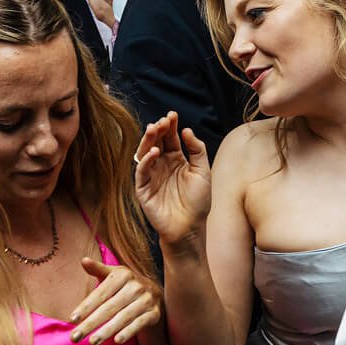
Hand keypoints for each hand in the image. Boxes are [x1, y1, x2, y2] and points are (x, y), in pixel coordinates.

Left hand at [69, 257, 161, 344]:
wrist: (155, 292)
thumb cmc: (126, 284)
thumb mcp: (114, 274)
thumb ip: (98, 269)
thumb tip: (83, 260)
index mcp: (122, 275)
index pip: (100, 294)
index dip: (86, 307)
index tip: (72, 320)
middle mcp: (135, 287)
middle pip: (109, 308)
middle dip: (91, 324)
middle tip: (75, 337)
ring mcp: (146, 300)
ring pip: (123, 317)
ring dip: (107, 331)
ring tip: (92, 342)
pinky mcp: (154, 313)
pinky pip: (139, 324)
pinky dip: (128, 332)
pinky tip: (117, 341)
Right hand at [132, 112, 212, 244]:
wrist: (190, 229)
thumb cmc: (198, 203)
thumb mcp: (203, 172)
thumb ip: (197, 151)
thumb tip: (187, 130)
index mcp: (176, 160)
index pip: (171, 138)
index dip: (170, 126)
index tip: (173, 115)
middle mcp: (162, 165)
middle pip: (157, 141)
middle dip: (158, 129)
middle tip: (163, 121)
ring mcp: (151, 176)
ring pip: (145, 153)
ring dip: (148, 140)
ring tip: (154, 128)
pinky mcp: (143, 188)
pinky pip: (142, 171)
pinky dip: (146, 160)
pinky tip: (155, 151)